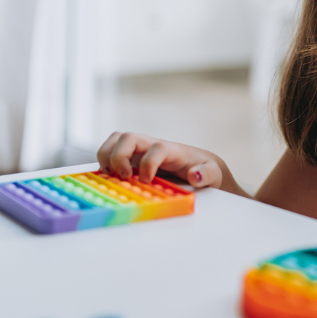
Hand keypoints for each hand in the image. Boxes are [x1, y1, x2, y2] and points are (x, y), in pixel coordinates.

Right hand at [97, 132, 224, 187]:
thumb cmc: (203, 169)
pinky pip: (111, 151)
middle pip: (128, 137)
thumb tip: (194, 175)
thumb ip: (206, 173)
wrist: (199, 166)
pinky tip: (107, 178)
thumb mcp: (212, 173)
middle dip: (118, 156)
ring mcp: (141, 150)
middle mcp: (153, 146)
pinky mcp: (132, 158)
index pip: (158, 148)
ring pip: (116, 140)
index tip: (146, 180)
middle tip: (122, 177)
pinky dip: (104, 162)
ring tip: (110, 176)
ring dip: (106, 156)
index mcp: (173, 150)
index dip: (149, 163)